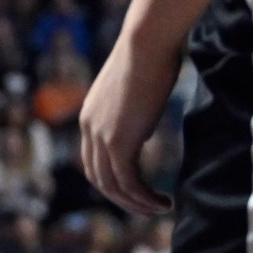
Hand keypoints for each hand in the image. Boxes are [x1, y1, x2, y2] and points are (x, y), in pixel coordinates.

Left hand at [78, 31, 182, 216]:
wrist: (146, 43)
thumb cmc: (150, 58)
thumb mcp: (135, 93)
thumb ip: (133, 114)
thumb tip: (143, 130)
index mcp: (89, 117)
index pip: (93, 161)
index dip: (112, 181)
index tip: (136, 190)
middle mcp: (88, 128)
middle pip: (98, 178)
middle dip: (123, 198)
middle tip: (148, 207)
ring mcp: (100, 135)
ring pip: (112, 185)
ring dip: (136, 203)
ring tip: (161, 208)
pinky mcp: (118, 140)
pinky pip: (128, 181)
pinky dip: (144, 196)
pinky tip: (164, 201)